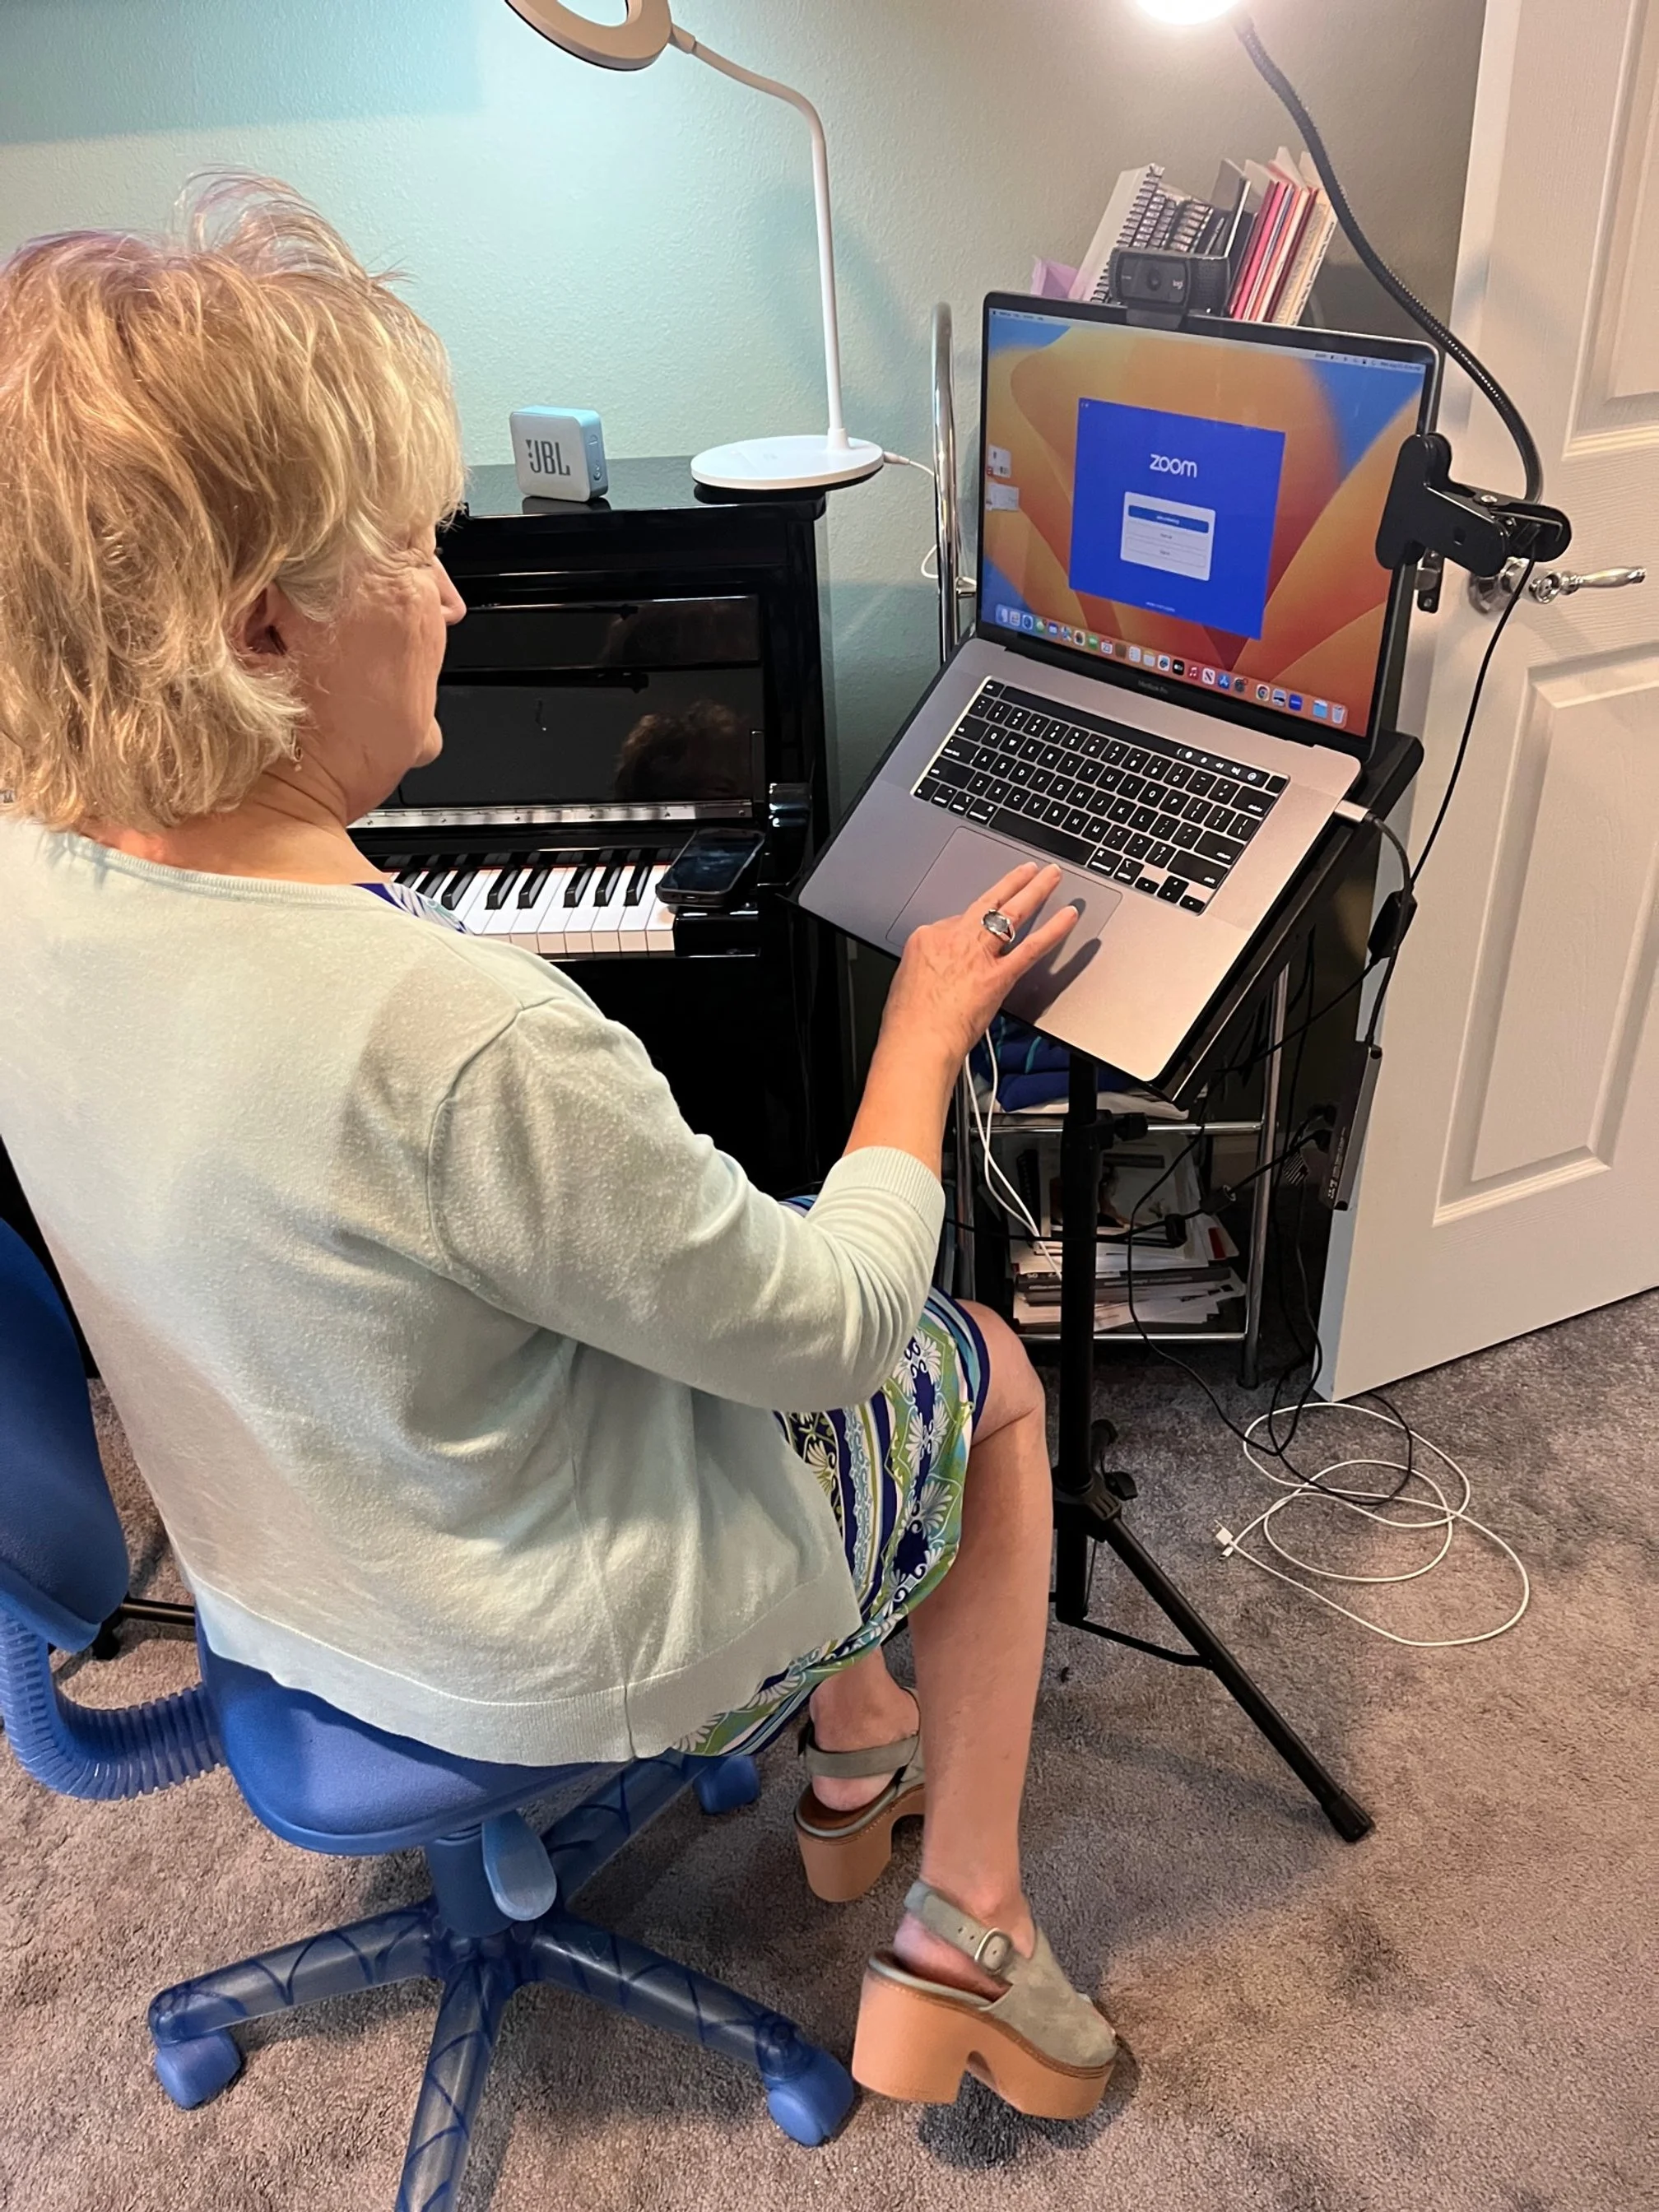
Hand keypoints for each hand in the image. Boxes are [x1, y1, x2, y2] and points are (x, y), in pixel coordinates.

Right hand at [879, 861, 1079, 1075]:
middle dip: (1010, 883)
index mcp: (926, 939)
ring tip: (1050, 877)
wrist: (916, 1044)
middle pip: (986, 903)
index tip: (976, 928)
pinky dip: (1053, 931)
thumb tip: (941, 972)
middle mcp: (954, 940)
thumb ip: (929, 969)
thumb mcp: (906, 984)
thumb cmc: (907, 1025)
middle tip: (1028, 870)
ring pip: (1011, 914)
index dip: (969, 925)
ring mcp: (978, 955)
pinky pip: (1031, 948)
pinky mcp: (999, 976)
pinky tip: (1067, 918)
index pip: (953, 922)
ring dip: (1035, 891)